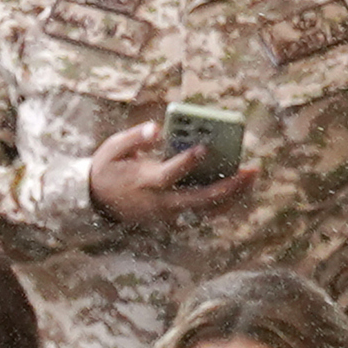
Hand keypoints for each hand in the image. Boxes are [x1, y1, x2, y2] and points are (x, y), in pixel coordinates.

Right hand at [84, 119, 254, 228]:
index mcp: (145, 182)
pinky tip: (240, 187)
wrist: (97, 203)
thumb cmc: (108, 169)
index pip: (169, 175)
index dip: (187, 162)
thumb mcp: (112, 149)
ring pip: (206, 210)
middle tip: (249, 169)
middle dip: (227, 186)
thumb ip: (134, 138)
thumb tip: (156, 129)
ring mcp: (168, 213)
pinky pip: (204, 213)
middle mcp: (160, 202)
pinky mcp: (174, 218)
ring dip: (232, 196)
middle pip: (198, 199)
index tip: (204, 147)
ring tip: (251, 176)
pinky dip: (224, 202)